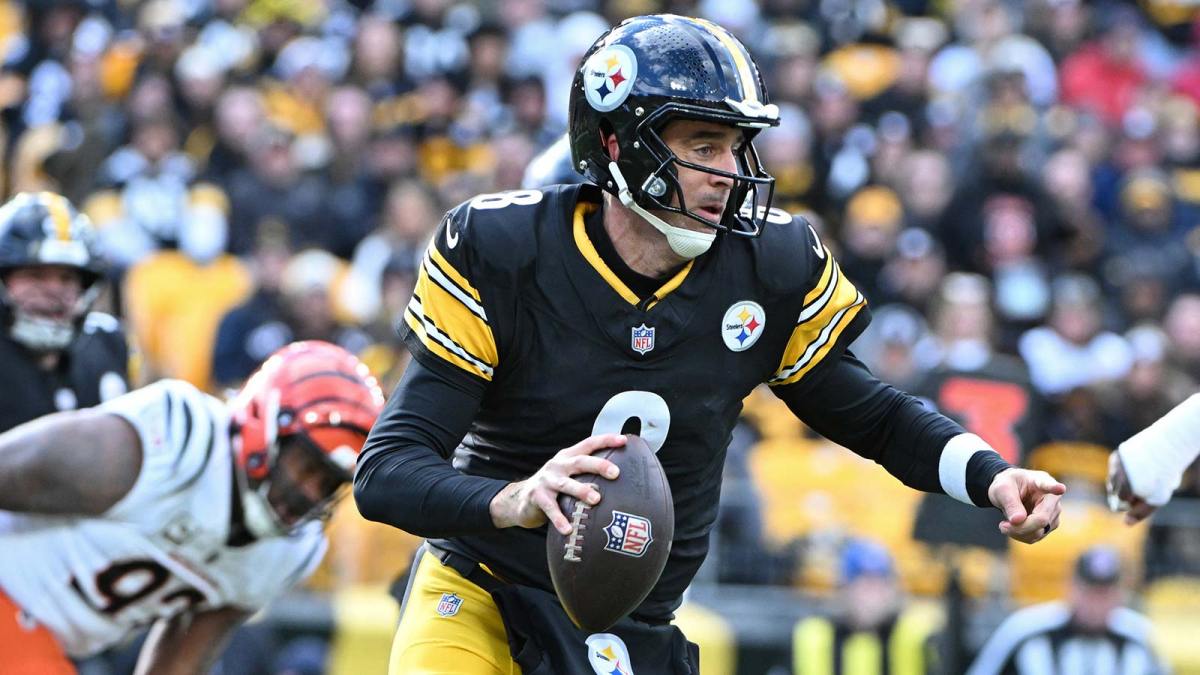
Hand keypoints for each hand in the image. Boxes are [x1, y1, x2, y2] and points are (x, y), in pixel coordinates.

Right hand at [489, 434, 623, 534]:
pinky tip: (568, 529)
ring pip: (566, 484)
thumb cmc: (554, 488)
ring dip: (581, 490)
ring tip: (596, 500)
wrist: (520, 499)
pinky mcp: (537, 497)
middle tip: (615, 473)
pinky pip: (550, 508)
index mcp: (568, 457)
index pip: (589, 444)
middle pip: (580, 462)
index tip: (623, 440)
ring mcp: (547, 480)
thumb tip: (620, 477)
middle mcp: (558, 465)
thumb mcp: (568, 474)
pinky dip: (559, 519)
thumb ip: (587, 473)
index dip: (606, 440)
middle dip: (598, 465)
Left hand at [987, 468, 1065, 543]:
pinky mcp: (1049, 527)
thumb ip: (1010, 503)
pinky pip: (1034, 537)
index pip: (1049, 485)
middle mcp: (1053, 499)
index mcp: (1042, 481)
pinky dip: (1020, 536)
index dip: (1055, 488)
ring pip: (1039, 532)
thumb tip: (1018, 520)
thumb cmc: (1007, 485)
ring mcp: (1053, 514)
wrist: (1009, 491)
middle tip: (1002, 526)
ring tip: (1004, 525)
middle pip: (1042, 519)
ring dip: (1018, 532)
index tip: (1060, 488)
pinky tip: (1011, 528)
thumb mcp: (1002, 489)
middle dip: (1020, 526)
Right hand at [1107, 451, 1156, 524]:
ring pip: (1112, 480)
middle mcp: (1117, 475)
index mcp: (1127, 487)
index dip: (1131, 501)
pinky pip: (1113, 469)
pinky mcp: (1115, 457)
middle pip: (1114, 491)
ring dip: (1122, 482)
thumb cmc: (1162, 477)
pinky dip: (1121, 471)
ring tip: (1138, 477)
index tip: (1142, 496)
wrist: (1165, 450)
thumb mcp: (1156, 499)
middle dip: (1125, 492)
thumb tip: (1126, 523)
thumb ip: (1141, 512)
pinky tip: (1133, 469)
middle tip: (1141, 487)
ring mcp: (1114, 465)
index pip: (1120, 501)